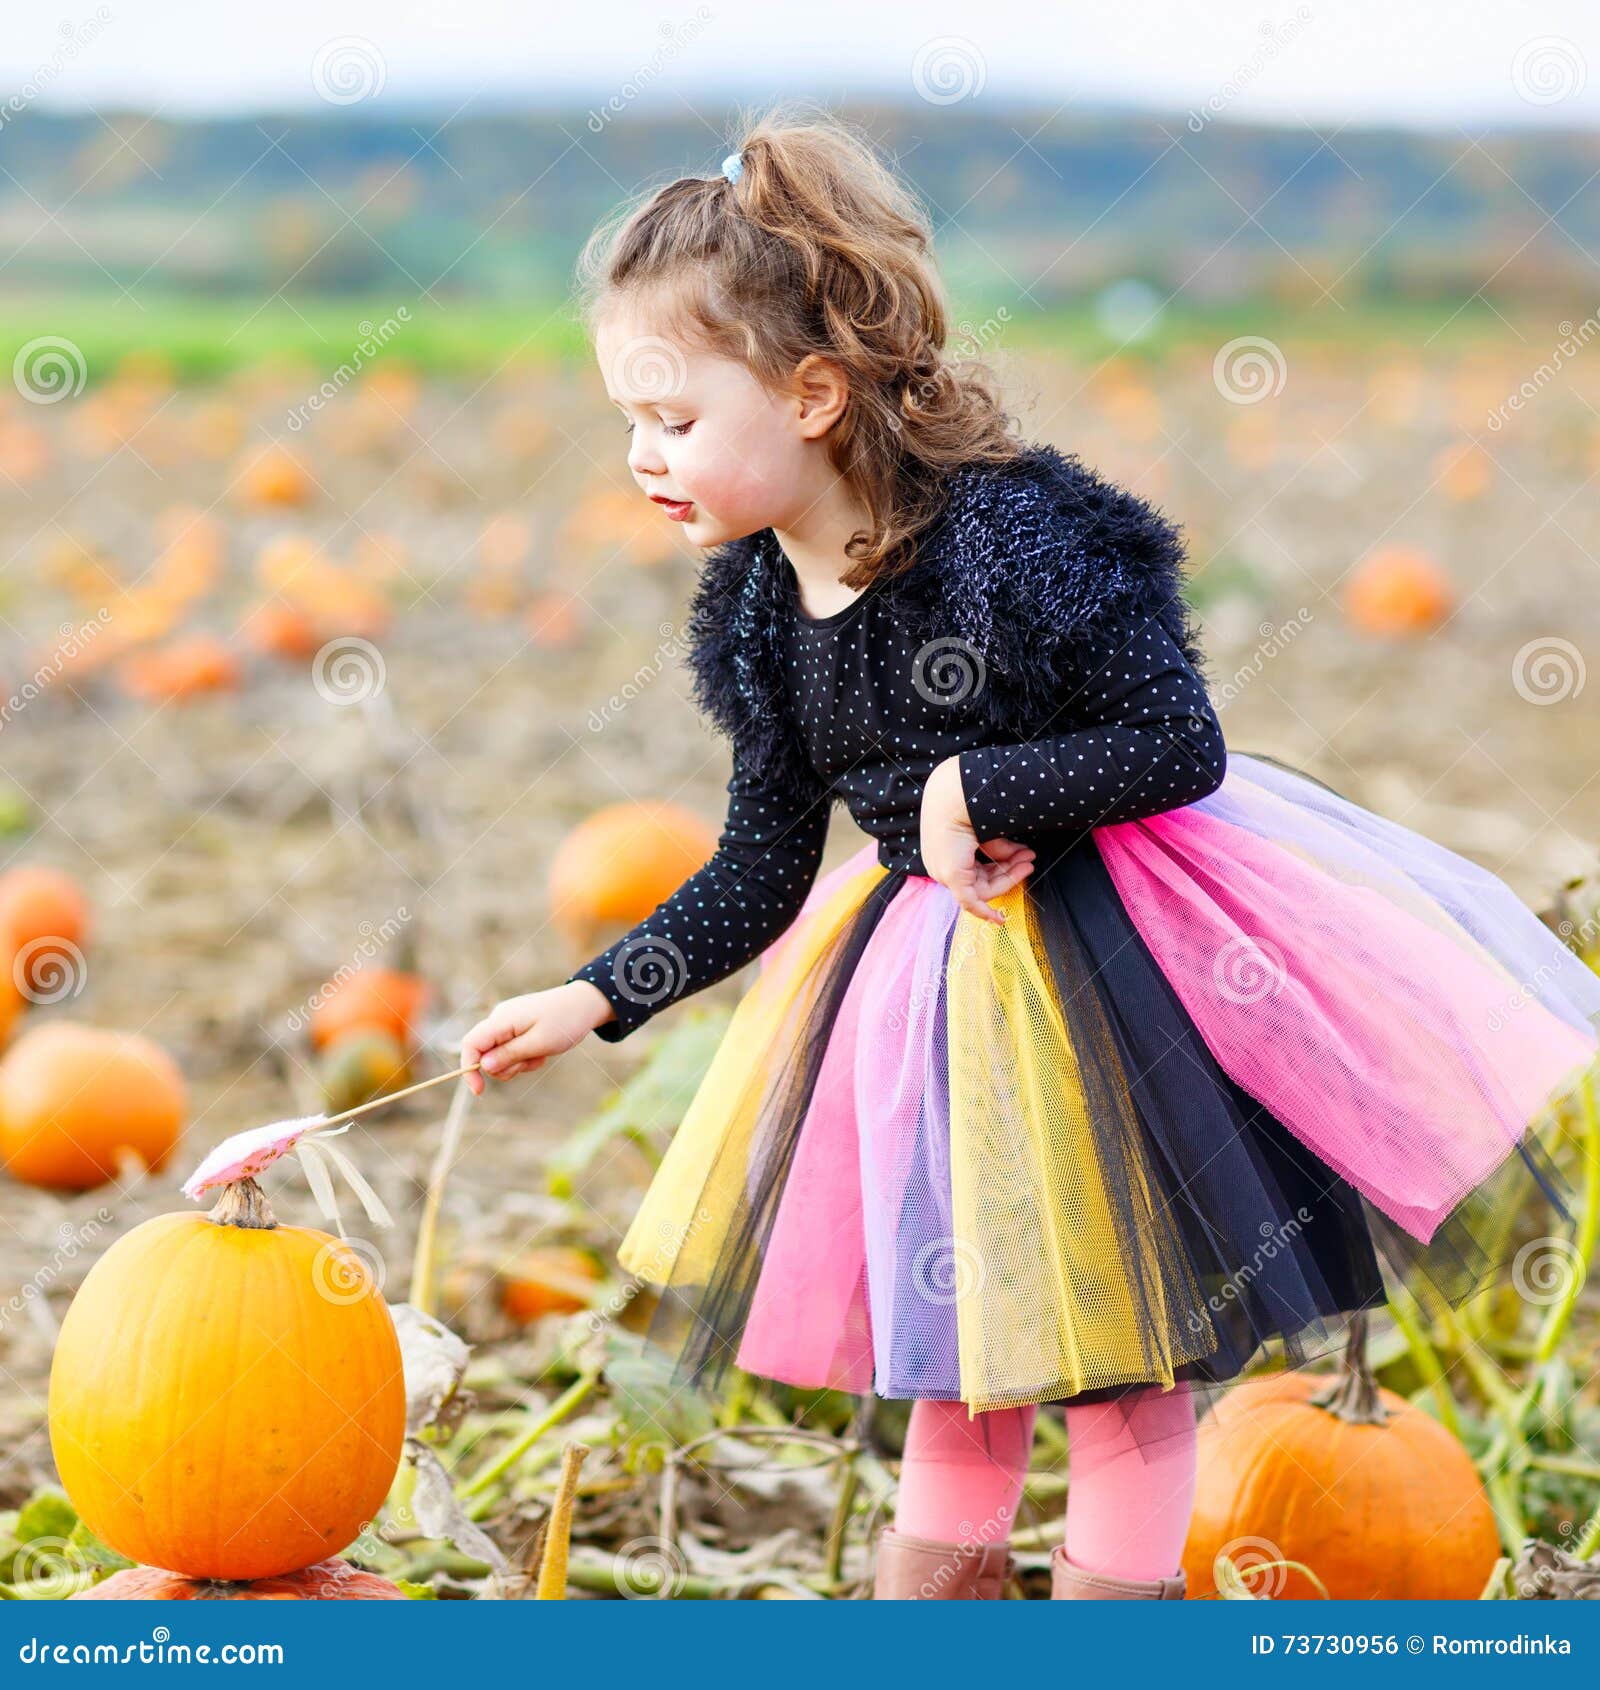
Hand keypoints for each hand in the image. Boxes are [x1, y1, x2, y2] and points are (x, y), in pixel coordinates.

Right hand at [459, 981, 612, 1093]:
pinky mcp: (515, 1028)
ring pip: (499, 1056)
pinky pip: (511, 1051)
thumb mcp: (539, 1043)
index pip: (471, 1044)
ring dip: (518, 1063)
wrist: (584, 1005)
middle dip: (506, 1066)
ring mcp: (507, 1023)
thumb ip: (510, 1055)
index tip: (479, 1091)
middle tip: (532, 1061)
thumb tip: (483, 1066)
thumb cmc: (564, 1022)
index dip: (469, 1068)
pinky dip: (525, 1057)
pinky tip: (542, 1050)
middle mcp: (500, 1019)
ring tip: (540, 1054)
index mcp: (502, 1019)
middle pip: (485, 1054)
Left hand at [919, 755, 1034, 923]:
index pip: (976, 867)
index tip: (1023, 860)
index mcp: (946, 852)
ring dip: (1008, 877)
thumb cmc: (967, 804)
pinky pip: (969, 902)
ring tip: (1029, 861)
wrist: (956, 793)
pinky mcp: (952, 876)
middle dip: (1009, 871)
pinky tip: (998, 919)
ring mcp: (945, 872)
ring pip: (982, 887)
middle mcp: (942, 865)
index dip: (1002, 866)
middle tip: (1031, 861)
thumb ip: (999, 846)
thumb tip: (1020, 855)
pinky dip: (984, 912)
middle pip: (981, 879)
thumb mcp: (986, 830)